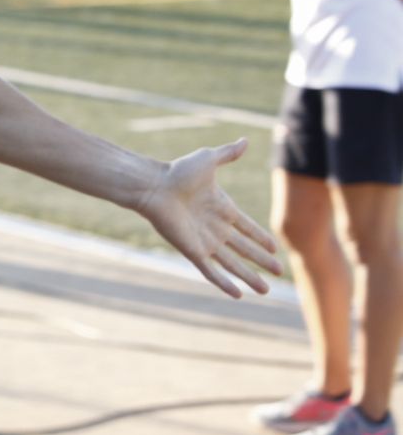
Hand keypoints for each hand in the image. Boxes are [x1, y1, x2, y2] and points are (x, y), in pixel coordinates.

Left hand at [134, 139, 280, 297]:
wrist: (154, 186)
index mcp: (222, 208)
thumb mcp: (208, 160)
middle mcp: (216, 227)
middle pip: (245, 249)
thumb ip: (228, 153)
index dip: (261, 238)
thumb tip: (246, 140)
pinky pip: (211, 271)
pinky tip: (238, 295)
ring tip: (266, 290)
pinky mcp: (193, 250)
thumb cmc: (178, 172)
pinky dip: (224, 282)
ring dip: (249, 277)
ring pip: (232, 264)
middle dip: (262, 261)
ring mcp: (205, 240)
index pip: (248, 227)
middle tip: (280, 272)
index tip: (275, 248)